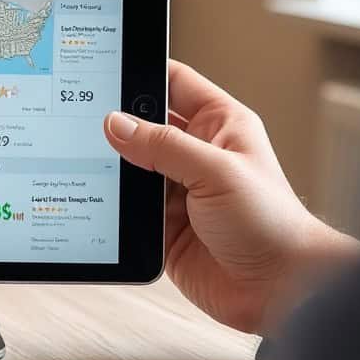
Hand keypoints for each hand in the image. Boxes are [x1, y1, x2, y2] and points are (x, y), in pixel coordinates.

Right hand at [103, 61, 359, 333]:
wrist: (279, 289)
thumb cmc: (272, 224)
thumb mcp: (217, 171)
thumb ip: (165, 146)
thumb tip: (118, 124)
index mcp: (220, 125)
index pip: (173, 83)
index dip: (141, 72)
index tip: (104, 70)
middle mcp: (197, 154)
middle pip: (144, 125)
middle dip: (116, 123)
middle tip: (80, 119)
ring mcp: (178, 190)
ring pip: (130, 168)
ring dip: (111, 167)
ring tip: (82, 159)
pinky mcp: (163, 226)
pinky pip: (127, 208)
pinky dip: (110, 204)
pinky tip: (94, 198)